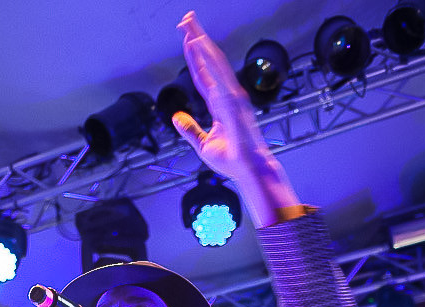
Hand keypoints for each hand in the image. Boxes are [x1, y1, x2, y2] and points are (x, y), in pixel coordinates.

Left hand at [172, 13, 267, 184]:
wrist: (249, 171)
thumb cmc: (232, 161)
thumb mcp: (203, 144)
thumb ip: (190, 130)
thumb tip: (175, 117)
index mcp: (220, 103)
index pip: (203, 74)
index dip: (193, 57)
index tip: (185, 38)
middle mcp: (227, 94)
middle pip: (208, 61)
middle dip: (196, 38)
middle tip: (184, 18)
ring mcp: (231, 95)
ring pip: (213, 61)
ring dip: (200, 41)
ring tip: (188, 23)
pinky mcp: (233, 100)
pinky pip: (217, 74)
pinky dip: (207, 58)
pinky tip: (197, 43)